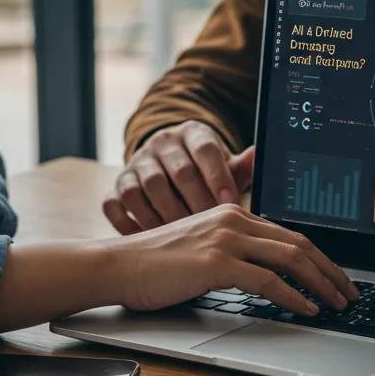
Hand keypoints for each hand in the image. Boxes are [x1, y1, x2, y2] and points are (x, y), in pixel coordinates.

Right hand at [104, 122, 254, 233]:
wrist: (161, 166)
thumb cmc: (201, 175)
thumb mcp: (222, 167)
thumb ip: (239, 167)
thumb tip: (258, 154)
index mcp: (191, 134)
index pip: (205, 149)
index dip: (218, 177)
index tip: (230, 205)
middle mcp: (161, 144)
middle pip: (179, 172)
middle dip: (197, 204)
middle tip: (213, 233)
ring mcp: (135, 164)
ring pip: (146, 188)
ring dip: (166, 217)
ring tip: (184, 241)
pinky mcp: (116, 185)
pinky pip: (116, 204)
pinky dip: (131, 225)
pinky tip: (150, 241)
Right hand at [108, 203, 358, 314]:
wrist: (117, 265)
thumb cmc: (156, 265)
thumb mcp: (202, 251)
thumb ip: (234, 254)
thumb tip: (270, 277)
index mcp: (233, 213)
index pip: (289, 234)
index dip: (320, 258)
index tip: (337, 279)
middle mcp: (233, 219)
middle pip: (298, 243)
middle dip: (330, 271)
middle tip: (349, 294)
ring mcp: (225, 238)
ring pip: (289, 258)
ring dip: (320, 284)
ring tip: (336, 304)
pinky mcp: (215, 262)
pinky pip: (267, 280)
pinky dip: (292, 296)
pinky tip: (306, 309)